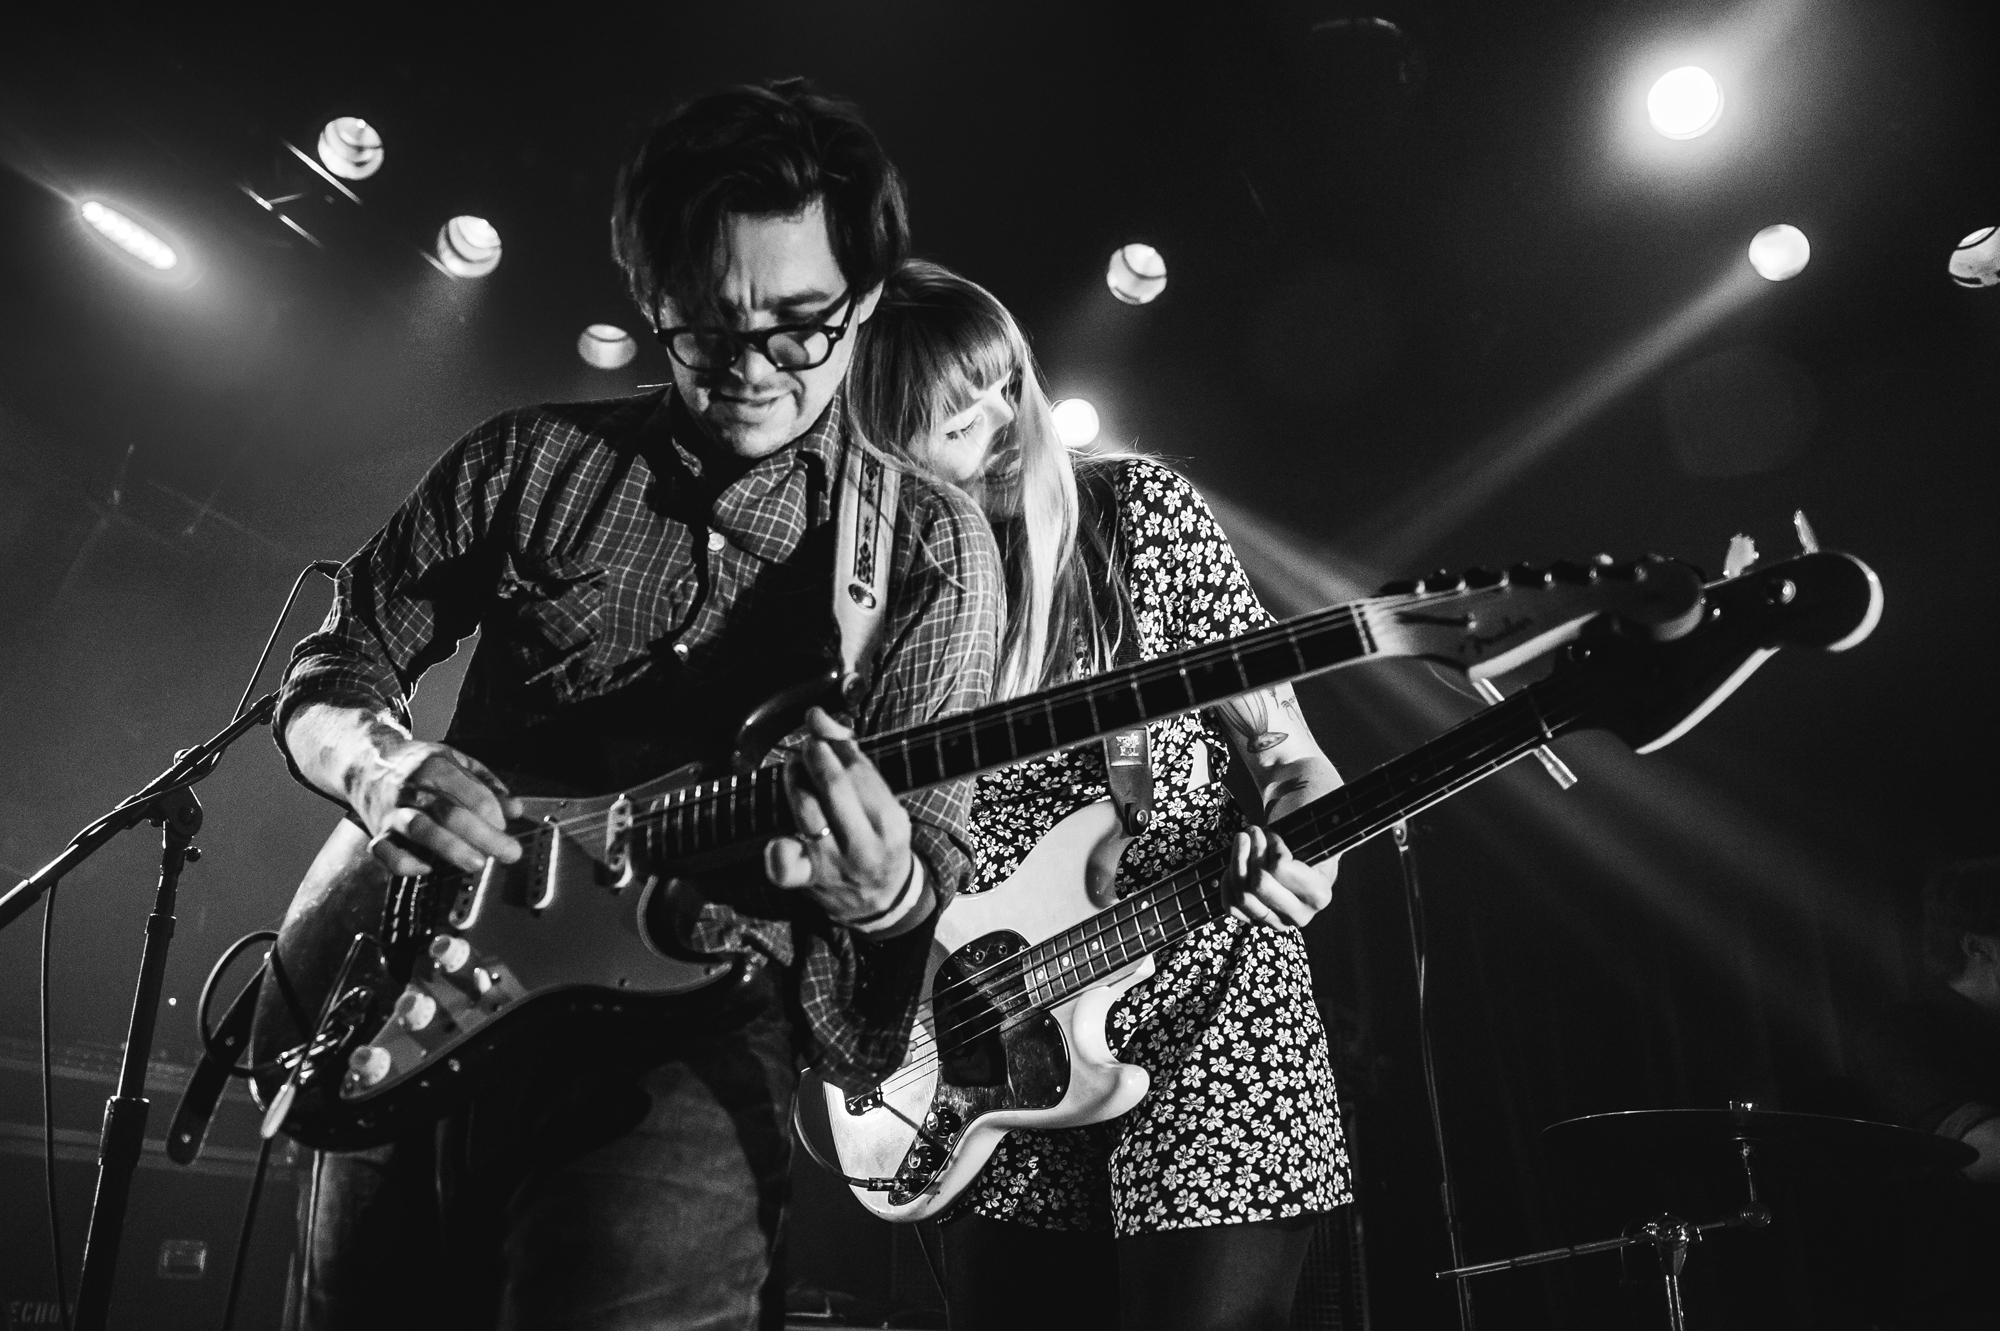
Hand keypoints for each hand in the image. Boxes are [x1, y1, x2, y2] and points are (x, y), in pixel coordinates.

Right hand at [348, 735, 523, 877]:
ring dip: (451, 848)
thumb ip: (487, 784)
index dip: (493, 813)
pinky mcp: (377, 832)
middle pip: (451, 814)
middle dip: (484, 836)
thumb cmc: (418, 764)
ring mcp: (394, 812)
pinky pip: (385, 852)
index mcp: (436, 767)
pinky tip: (426, 868)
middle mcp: (413, 789)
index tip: (505, 827)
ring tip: (476, 863)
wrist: (366, 762)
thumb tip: (515, 809)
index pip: (471, 793)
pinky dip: (404, 863)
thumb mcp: (456, 761)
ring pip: (420, 830)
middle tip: (507, 852)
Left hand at [765, 708, 917, 924]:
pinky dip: (777, 850)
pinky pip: (785, 865)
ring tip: (794, 768)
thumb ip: (853, 759)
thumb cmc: (877, 838)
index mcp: (891, 822)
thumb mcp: (883, 804)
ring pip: (807, 811)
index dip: (835, 741)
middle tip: (809, 748)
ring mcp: (835, 862)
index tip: (823, 728)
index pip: (860, 770)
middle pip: (835, 786)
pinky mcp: (809, 878)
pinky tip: (777, 838)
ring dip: (794, 780)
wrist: (882, 899)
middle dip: (815, 756)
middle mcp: (866, 843)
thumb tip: (819, 716)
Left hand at [1226, 828, 1332, 928]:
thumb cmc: (1308, 850)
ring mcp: (1277, 922)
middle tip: (1253, 831)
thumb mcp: (1312, 840)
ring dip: (1237, 862)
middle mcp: (1300, 915)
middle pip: (1260, 885)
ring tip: (1242, 841)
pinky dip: (1228, 883)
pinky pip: (1231, 906)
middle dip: (1252, 851)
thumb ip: (1299, 836)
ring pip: (1243, 896)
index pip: (1281, 869)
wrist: (1306, 867)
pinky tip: (1234, 865)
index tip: (1272, 833)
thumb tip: (1269, 833)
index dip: (1272, 845)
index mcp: (1318, 894)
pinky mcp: (1257, 922)